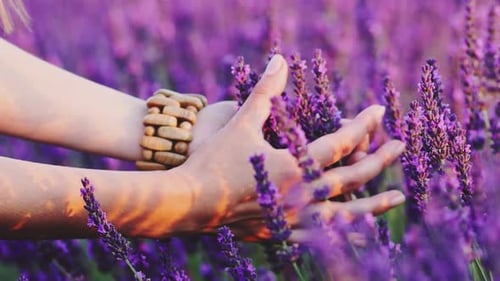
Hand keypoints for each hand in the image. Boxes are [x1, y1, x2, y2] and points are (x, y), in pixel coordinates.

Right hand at [178, 55, 405, 240]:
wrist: (190, 201)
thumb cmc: (215, 160)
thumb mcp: (242, 121)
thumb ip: (266, 92)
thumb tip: (279, 60)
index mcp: (295, 166)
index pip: (342, 142)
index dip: (363, 123)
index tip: (379, 111)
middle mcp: (302, 195)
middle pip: (353, 177)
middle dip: (380, 159)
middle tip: (400, 147)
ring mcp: (294, 219)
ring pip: (346, 214)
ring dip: (374, 204)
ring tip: (397, 197)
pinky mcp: (281, 234)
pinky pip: (320, 237)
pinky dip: (342, 232)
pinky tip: (356, 230)